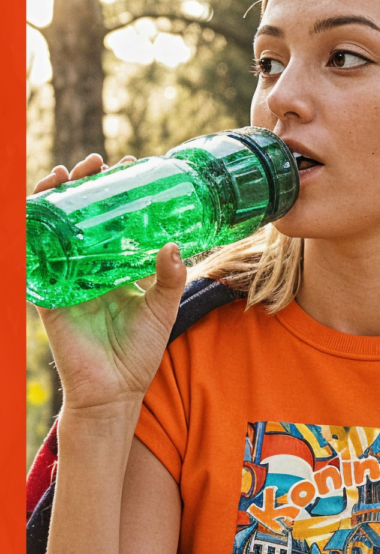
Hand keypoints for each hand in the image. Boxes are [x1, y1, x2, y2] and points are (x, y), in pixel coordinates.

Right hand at [32, 154, 187, 412]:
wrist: (114, 391)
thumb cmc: (138, 353)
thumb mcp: (162, 309)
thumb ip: (170, 277)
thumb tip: (175, 245)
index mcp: (116, 266)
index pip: (113, 219)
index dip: (118, 191)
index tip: (132, 165)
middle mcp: (89, 267)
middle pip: (80, 215)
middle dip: (84, 184)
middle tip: (97, 162)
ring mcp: (66, 278)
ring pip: (54, 228)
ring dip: (54, 197)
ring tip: (65, 174)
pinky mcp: (47, 295)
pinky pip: (33, 258)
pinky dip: (30, 231)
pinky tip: (36, 208)